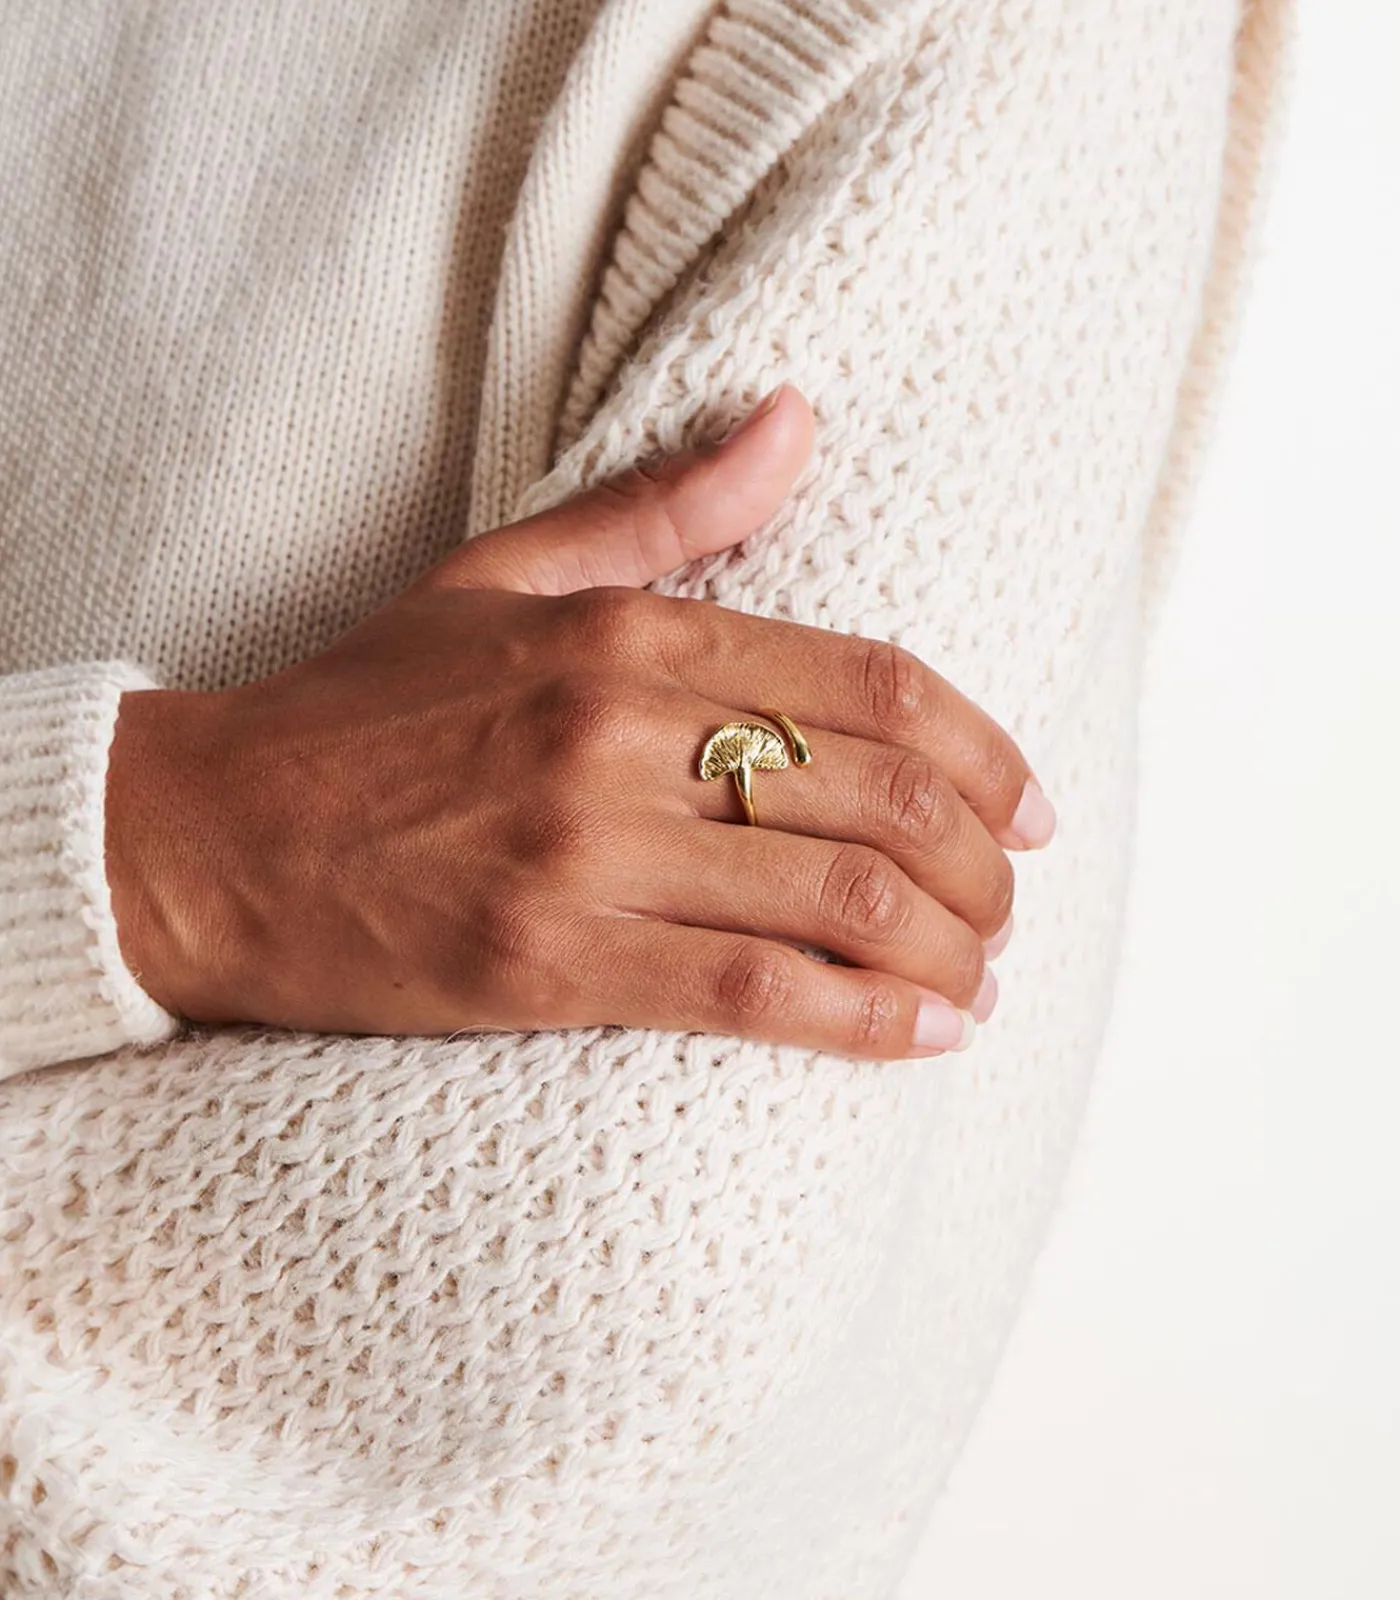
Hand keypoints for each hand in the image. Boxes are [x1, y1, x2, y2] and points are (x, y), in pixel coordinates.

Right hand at [106, 385, 1054, 1060]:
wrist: (210, 835)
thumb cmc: (363, 706)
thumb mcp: (505, 572)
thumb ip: (667, 507)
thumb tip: (798, 420)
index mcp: (625, 633)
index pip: (873, 685)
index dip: (986, 750)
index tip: (1031, 803)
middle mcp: (621, 735)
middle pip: (883, 797)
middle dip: (985, 863)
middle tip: (1010, 899)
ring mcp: (587, 855)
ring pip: (840, 902)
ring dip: (949, 950)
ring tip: (983, 976)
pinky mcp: (549, 964)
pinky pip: (754, 998)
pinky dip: (866, 1023)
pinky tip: (929, 1036)